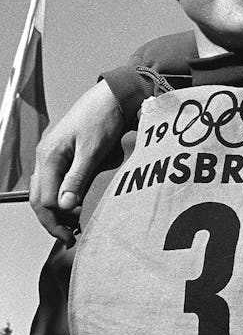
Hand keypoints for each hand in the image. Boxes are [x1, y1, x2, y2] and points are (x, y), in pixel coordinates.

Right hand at [30, 80, 123, 245]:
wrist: (111, 96)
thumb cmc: (103, 118)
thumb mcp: (92, 149)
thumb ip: (78, 177)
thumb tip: (65, 206)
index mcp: (48, 157)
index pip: (45, 199)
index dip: (59, 217)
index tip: (77, 228)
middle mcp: (44, 157)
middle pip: (39, 199)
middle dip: (52, 221)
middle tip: (70, 238)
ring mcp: (51, 156)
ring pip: (45, 192)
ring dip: (55, 212)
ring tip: (72, 228)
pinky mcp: (62, 155)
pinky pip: (54, 183)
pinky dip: (61, 198)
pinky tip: (73, 207)